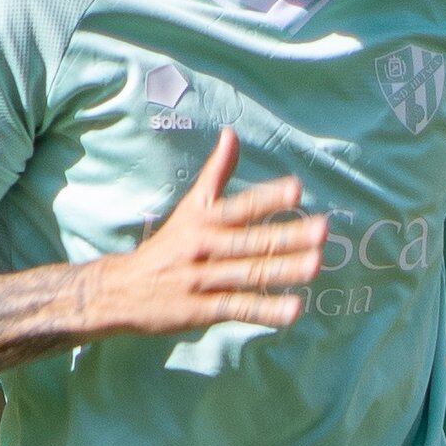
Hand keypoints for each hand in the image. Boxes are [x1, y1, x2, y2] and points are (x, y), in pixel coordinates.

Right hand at [84, 129, 322, 340]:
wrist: (122, 289)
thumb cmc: (169, 245)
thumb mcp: (190, 207)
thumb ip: (216, 173)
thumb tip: (232, 135)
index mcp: (204, 219)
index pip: (241, 206)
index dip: (268, 198)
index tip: (297, 191)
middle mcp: (205, 247)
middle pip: (251, 241)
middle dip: (288, 235)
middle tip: (323, 229)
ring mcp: (204, 280)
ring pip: (249, 274)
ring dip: (284, 271)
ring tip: (316, 265)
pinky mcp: (203, 310)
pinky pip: (239, 309)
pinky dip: (266, 311)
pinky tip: (294, 310)